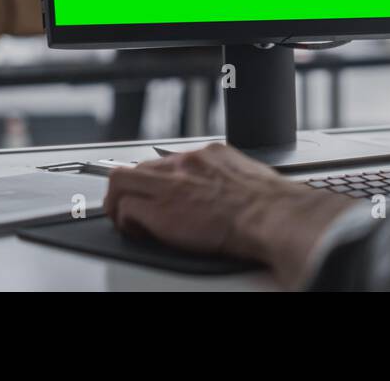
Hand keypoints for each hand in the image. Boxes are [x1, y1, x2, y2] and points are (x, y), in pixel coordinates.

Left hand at [104, 143, 353, 286]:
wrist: (269, 216)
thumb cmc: (270, 206)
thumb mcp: (250, 179)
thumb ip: (229, 180)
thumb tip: (230, 194)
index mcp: (209, 155)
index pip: (168, 161)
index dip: (158, 181)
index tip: (159, 194)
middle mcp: (185, 163)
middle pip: (139, 167)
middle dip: (133, 189)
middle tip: (133, 208)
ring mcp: (169, 184)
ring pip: (120, 182)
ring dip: (119, 203)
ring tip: (127, 221)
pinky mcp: (159, 209)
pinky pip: (126, 209)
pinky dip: (127, 222)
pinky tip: (139, 233)